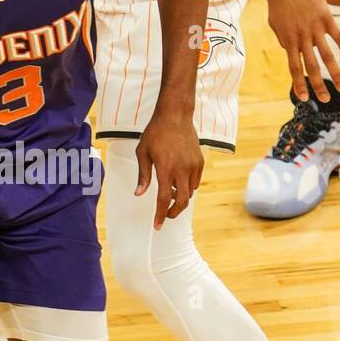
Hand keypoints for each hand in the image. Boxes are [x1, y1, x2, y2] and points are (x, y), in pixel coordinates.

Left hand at [134, 111, 203, 229]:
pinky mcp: (200, 161)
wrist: (175, 115)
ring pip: (190, 192)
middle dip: (174, 212)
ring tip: (171, 193)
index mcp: (166, 169)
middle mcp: (182, 169)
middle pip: (183, 201)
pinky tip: (179, 181)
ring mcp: (193, 165)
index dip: (161, 215)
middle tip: (166, 215)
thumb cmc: (156, 132)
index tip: (158, 225)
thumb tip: (139, 194)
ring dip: (181, 197)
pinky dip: (188, 186)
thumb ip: (143, 175)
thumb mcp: (143, 153)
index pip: (164, 199)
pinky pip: (196, 181)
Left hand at [264, 0, 339, 102]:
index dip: (299, 84)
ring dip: (335, 73)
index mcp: (288, 40)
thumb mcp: (275, 22)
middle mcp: (301, 37)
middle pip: (311, 67)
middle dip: (318, 85)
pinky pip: (338, 36)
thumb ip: (284, 38)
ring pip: (327, 56)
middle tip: (325, 100)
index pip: (294, 68)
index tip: (304, 97)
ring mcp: (314, 28)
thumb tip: (291, 49)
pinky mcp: (325, 17)